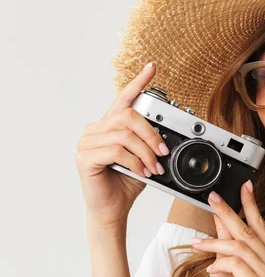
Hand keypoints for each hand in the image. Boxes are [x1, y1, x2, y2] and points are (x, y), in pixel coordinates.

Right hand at [76, 62, 169, 228]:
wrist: (114, 208)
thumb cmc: (127, 181)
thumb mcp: (145, 157)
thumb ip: (150, 142)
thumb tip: (167, 135)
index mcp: (110, 125)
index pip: (124, 98)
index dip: (138, 82)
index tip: (152, 68)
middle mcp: (96, 129)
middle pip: (128, 116)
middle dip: (151, 133)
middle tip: (163, 151)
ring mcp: (87, 142)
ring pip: (124, 135)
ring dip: (145, 152)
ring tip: (154, 166)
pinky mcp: (85, 158)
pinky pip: (116, 151)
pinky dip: (135, 162)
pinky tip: (141, 172)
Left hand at [192, 180, 264, 276]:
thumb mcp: (222, 259)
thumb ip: (225, 236)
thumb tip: (220, 212)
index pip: (260, 224)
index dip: (251, 204)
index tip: (244, 186)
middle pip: (248, 232)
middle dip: (228, 213)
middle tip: (214, 199)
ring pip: (239, 247)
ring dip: (214, 244)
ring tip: (198, 245)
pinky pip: (235, 264)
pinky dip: (219, 264)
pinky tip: (210, 271)